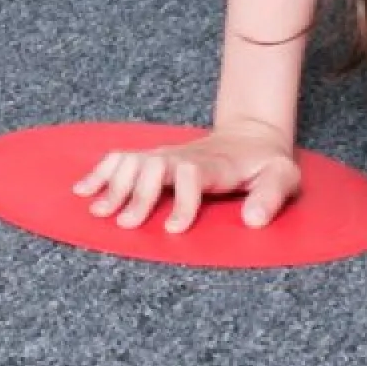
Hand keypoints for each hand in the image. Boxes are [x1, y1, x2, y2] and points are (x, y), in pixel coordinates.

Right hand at [71, 121, 303, 231]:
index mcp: (215, 165)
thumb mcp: (284, 177)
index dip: (181, 200)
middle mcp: (183, 156)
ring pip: (132, 162)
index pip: (192, 175)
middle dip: (137, 195)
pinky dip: (99, 172)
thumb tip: (254, 221)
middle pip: (153, 167)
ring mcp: (165, 154)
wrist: (251, 136)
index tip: (174, 229)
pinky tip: (82, 189)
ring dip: (113, 185)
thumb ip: (271, 196)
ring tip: (98, 211)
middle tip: (126, 225)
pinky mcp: (154, 157)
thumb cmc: (267, 163)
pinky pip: (121, 159)